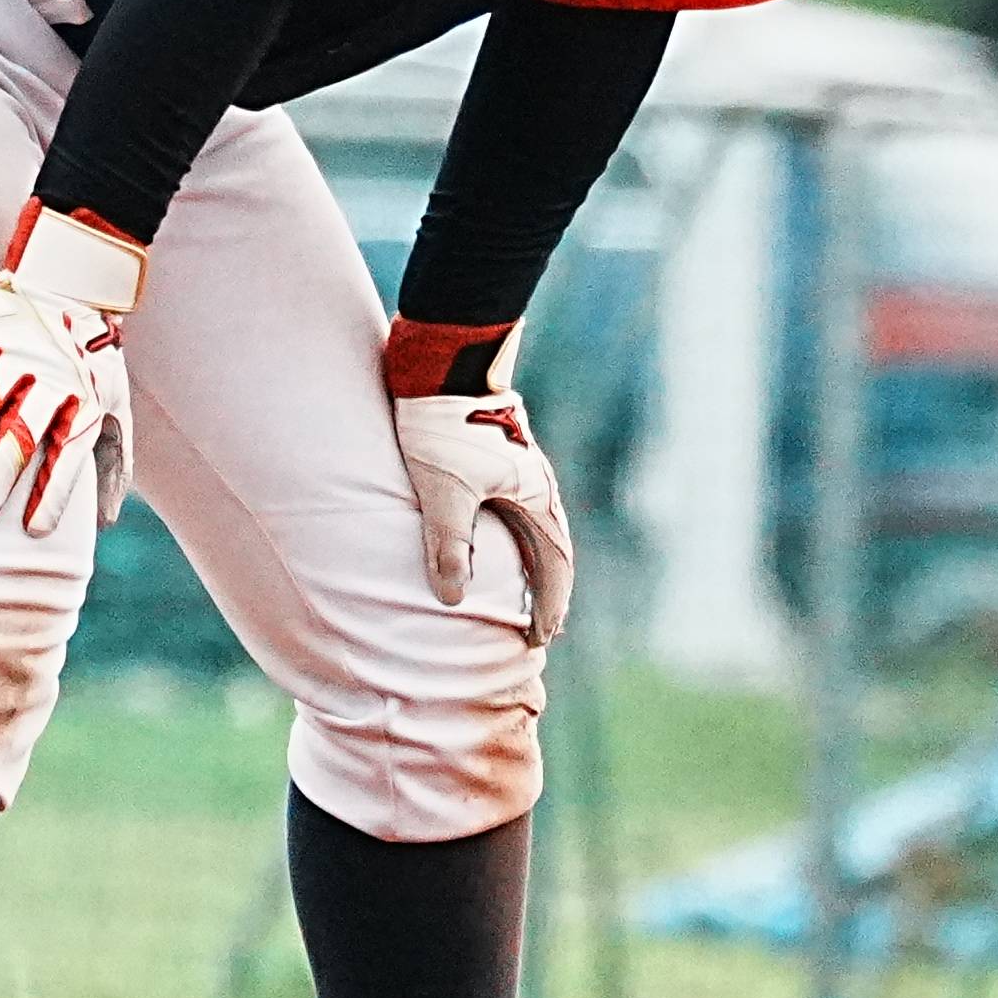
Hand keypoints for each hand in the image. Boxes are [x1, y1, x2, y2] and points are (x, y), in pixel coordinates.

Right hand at [0, 202, 147, 538]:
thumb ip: (113, 463)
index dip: (52, 493)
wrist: (71, 286)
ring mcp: (12, 353)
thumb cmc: (93, 364)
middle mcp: (48, 377)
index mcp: (83, 399)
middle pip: (20, 433)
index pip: (69, 452)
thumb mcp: (116, 407)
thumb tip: (107, 521)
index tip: (33, 531)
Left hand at [388, 386, 574, 642]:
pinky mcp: (496, 454)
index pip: (554, 565)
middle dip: (546, 591)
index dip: (550, 604)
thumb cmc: (443, 425)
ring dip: (530, 564)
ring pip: (532, 528)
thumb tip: (451, 599)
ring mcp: (518, 468)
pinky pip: (512, 509)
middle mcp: (535, 485)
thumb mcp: (443, 490)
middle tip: (538, 629)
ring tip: (519, 594)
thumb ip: (448, 545)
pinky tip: (492, 542)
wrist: (442, 359)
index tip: (542, 637)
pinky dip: (511, 537)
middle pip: (550, 550)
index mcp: (535, 497)